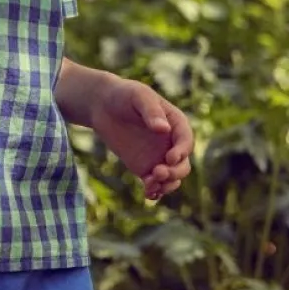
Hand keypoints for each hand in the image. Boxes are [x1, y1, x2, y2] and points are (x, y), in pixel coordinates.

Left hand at [91, 77, 193, 199]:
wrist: (102, 105)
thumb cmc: (124, 95)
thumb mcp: (138, 97)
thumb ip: (151, 112)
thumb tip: (164, 129)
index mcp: (176, 123)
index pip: (186, 141)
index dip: (181, 151)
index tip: (169, 158)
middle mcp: (171, 143)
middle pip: (183, 165)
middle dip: (174, 173)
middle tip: (158, 173)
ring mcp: (159, 157)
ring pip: (172, 178)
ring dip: (166, 185)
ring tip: (150, 185)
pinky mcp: (145, 167)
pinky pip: (155, 184)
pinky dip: (155, 191)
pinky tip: (148, 194)